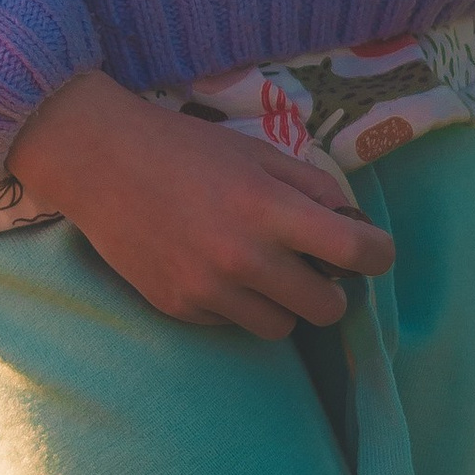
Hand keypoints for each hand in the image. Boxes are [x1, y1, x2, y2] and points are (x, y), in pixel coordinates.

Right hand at [7, 68, 394, 338]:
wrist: (97, 161)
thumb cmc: (183, 148)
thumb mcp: (256, 151)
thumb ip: (311, 187)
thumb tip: (351, 224)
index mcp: (269, 209)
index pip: (358, 253)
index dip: (378, 253)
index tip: (370, 250)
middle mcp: (244, 257)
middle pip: (328, 308)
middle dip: (330, 288)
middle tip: (311, 265)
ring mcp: (209, 289)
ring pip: (281, 327)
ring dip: (282, 302)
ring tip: (258, 269)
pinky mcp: (179, 308)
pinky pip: (232, 323)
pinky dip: (235, 303)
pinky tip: (211, 267)